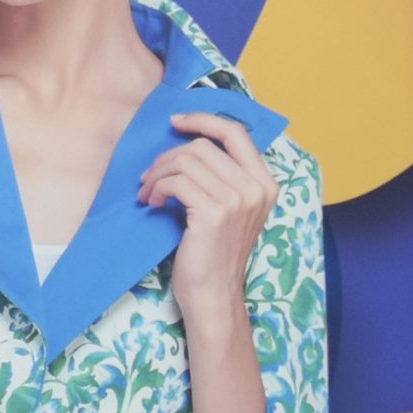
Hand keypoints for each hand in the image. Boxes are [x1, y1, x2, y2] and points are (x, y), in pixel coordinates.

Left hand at [139, 111, 276, 341]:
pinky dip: (156, 189)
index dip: (203, 120)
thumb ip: (220, 178)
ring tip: (148, 193)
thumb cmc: (212, 251)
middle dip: (167, 157)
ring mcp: (238, 200)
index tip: (175, 122)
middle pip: (202, 147)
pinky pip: (175, 182)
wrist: (213, 292)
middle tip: (148, 178)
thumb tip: (185, 145)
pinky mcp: (214, 213)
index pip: (237, 133)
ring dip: (157, 174)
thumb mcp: (227, 208)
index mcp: (265, 182)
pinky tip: (152, 204)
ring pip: (185, 161)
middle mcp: (257, 187)